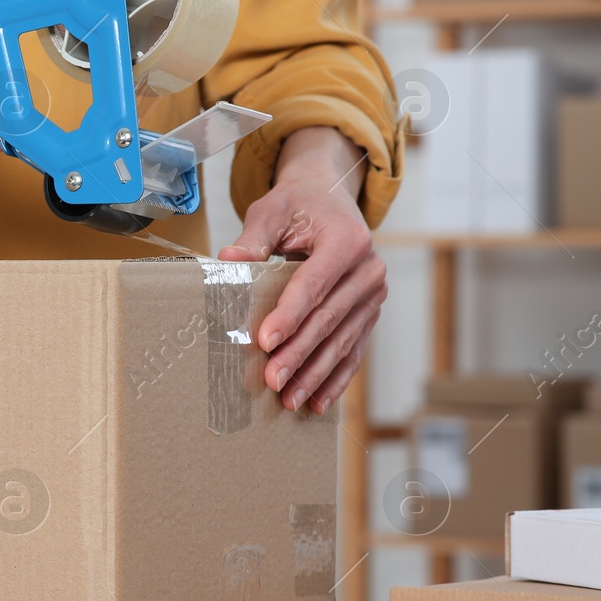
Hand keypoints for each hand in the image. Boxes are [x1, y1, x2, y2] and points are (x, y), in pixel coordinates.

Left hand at [218, 127, 385, 414]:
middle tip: (272, 380)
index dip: (290, 314)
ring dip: (316, 373)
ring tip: (290, 399)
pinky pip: (353, 350)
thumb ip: (253, 237)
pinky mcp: (368, 313)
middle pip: (329, 318)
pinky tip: (318, 401)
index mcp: (347, 241)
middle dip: (299, 353)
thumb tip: (228, 260)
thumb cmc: (298, 205)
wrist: (330, 199)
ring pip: (342, 341)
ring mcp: (372, 296)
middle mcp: (368, 271)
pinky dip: (336, 378)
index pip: (315, 284)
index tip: (266, 340)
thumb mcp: (271, 210)